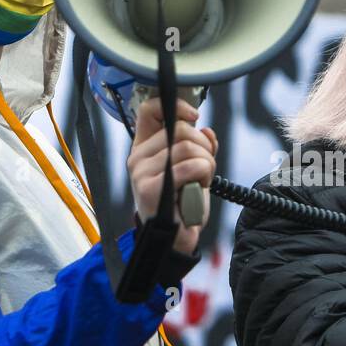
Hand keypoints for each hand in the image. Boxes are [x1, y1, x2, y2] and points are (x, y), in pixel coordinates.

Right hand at [127, 97, 218, 254]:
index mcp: (144, 147)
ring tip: (198, 182)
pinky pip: (191, 166)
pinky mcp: (151, 187)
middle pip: (180, 129)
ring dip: (206, 164)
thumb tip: (207, 130)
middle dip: (204, 146)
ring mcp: (141, 172)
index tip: (194, 117)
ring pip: (189, 147)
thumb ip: (198, 147)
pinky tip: (196, 189)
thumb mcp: (192, 168)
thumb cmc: (181, 203)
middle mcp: (138, 157)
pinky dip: (204, 176)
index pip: (150, 109)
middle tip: (203, 168)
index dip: (176, 106)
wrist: (174, 239)